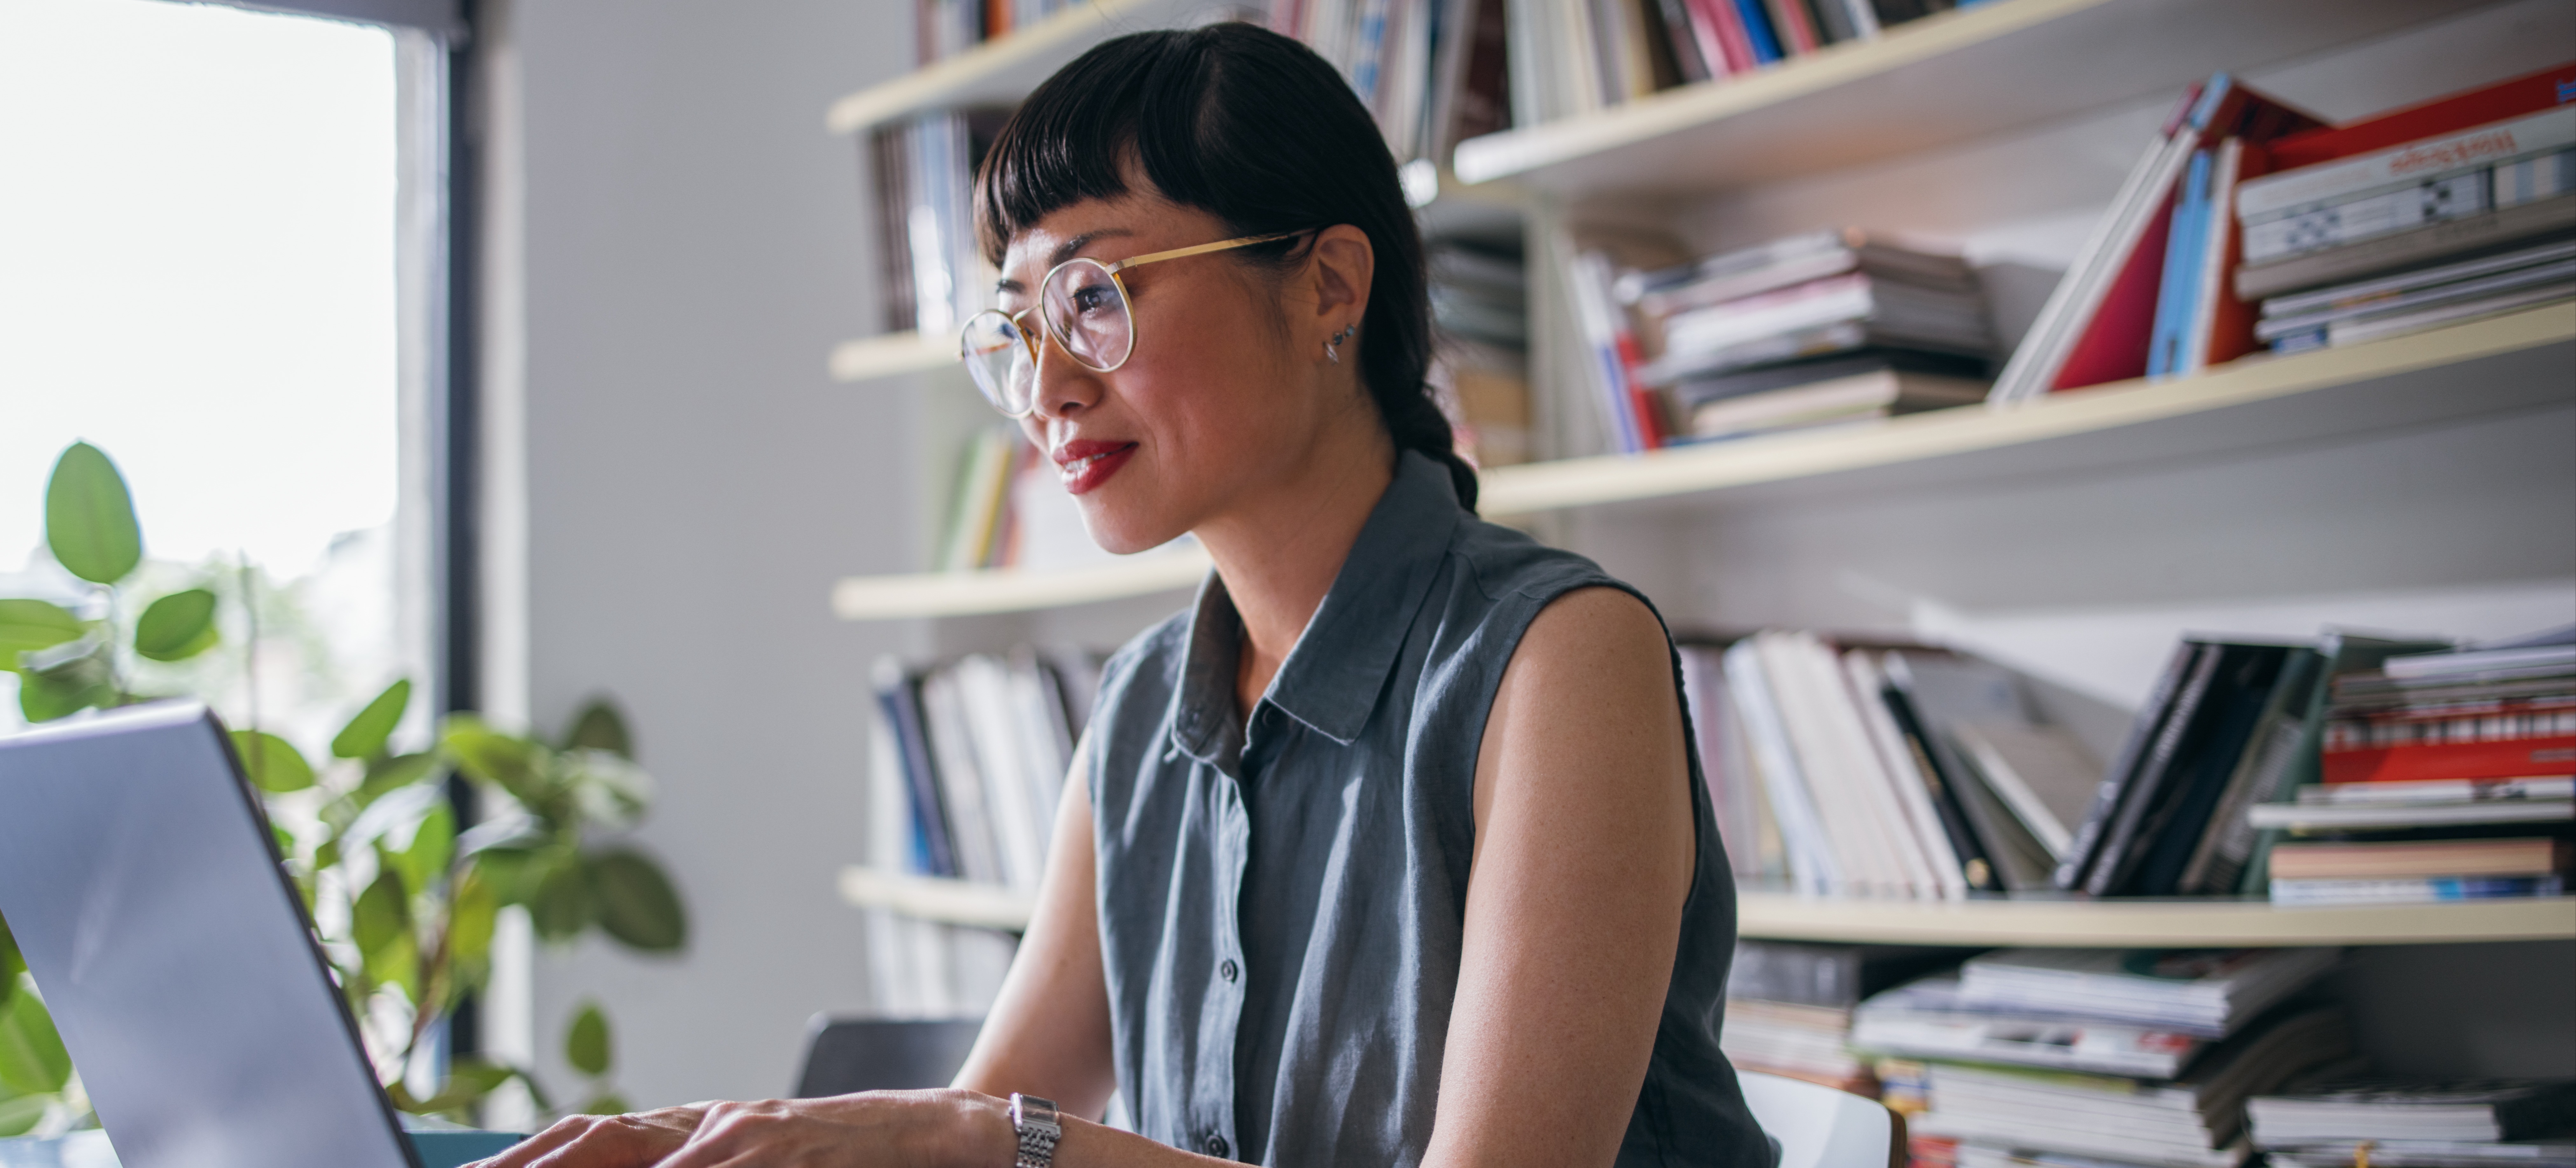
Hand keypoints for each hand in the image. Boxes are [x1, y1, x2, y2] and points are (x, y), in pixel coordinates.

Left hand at [465, 1089, 1011, 1167]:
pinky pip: (707, 1166)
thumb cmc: (846, 1161)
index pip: (590, 1141)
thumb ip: (692, 1163)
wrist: (944, 1135)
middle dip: (528, 1165)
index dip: (528, 1160)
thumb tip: (620, 1165)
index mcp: (697, 1132)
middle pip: (594, 1140)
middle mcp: (709, 1125)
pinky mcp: (779, 1148)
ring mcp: (743, 1135)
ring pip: (637, 1153)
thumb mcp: (757, 1162)